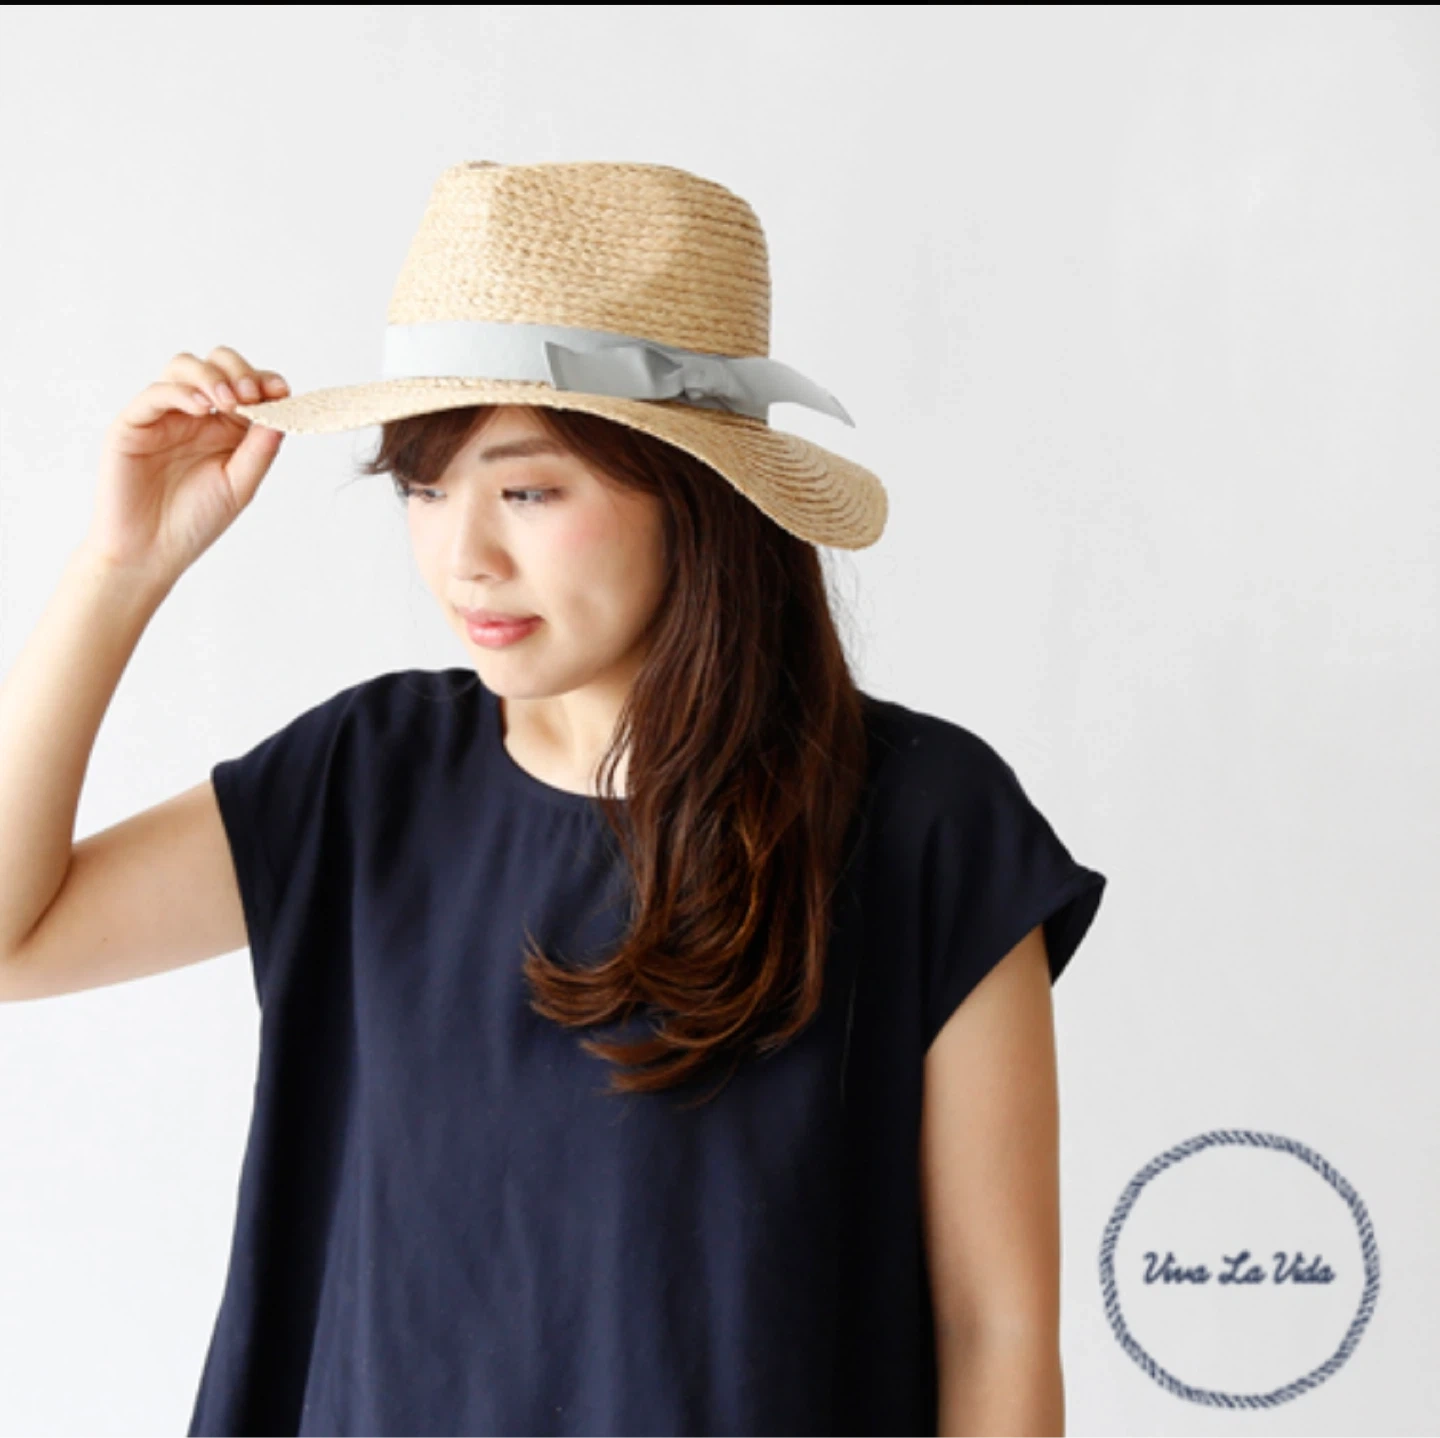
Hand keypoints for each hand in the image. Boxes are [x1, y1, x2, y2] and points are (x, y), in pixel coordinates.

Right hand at [84, 346, 290, 582]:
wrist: (150, 552)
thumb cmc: (195, 521)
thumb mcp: (240, 485)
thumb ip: (260, 449)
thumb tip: (284, 414)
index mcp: (226, 427)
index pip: (247, 384)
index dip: (264, 380)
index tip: (281, 391)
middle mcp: (196, 415)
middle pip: (216, 364)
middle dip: (238, 371)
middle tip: (252, 395)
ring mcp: (164, 415)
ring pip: (184, 367)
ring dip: (211, 376)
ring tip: (229, 401)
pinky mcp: (134, 423)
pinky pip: (156, 393)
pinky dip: (182, 393)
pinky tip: (202, 409)